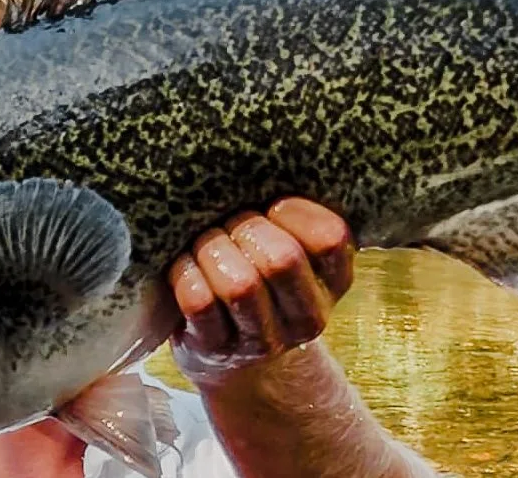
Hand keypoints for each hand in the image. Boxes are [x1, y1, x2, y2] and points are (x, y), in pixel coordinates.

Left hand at [168, 197, 354, 384]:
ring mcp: (264, 340)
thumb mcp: (295, 252)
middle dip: (247, 227)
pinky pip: (200, 302)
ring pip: (240, 284)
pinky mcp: (218, 350)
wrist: (235, 351)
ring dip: (214, 249)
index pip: (331, 239)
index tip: (273, 204)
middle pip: (282, 259)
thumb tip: (258, 165)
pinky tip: (184, 264)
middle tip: (231, 221)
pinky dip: (186, 273)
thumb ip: (293, 220)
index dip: (297, 213)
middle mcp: (307, 316)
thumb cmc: (263, 277)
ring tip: (206, 241)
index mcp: (334, 282)